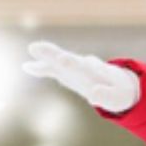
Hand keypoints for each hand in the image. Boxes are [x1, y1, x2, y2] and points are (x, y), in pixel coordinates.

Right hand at [22, 40, 140, 112]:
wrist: (119, 83)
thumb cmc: (119, 92)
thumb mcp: (117, 97)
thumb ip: (106, 95)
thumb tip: (94, 93)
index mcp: (98, 72)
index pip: (85, 67)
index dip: (73, 64)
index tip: (61, 58)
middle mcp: (85, 65)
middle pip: (69, 59)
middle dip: (54, 53)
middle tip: (39, 47)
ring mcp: (75, 67)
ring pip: (59, 59)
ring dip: (47, 55)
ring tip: (33, 48)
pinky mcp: (68, 72)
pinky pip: (53, 69)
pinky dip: (41, 67)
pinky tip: (26, 66)